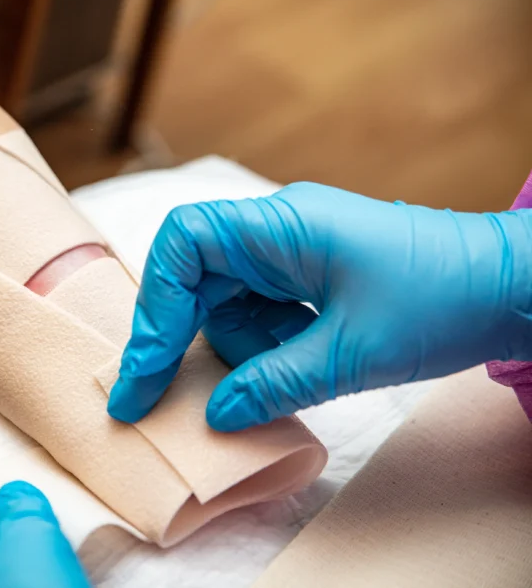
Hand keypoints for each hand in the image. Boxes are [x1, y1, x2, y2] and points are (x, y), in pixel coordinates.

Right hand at [108, 182, 531, 430]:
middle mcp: (275, 232)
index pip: (185, 245)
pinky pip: (259, 311)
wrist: (513, 287)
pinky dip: (261, 348)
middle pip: (194, 277)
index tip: (147, 369)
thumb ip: (273, 384)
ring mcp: (291, 252)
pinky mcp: (307, 276)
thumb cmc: (442, 300)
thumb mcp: (350, 354)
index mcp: (279, 226)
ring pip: (225, 301)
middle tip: (154, 397)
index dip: (155, 305)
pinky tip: (287, 372)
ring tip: (268, 383)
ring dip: (233, 349)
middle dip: (177, 338)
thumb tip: (216, 415)